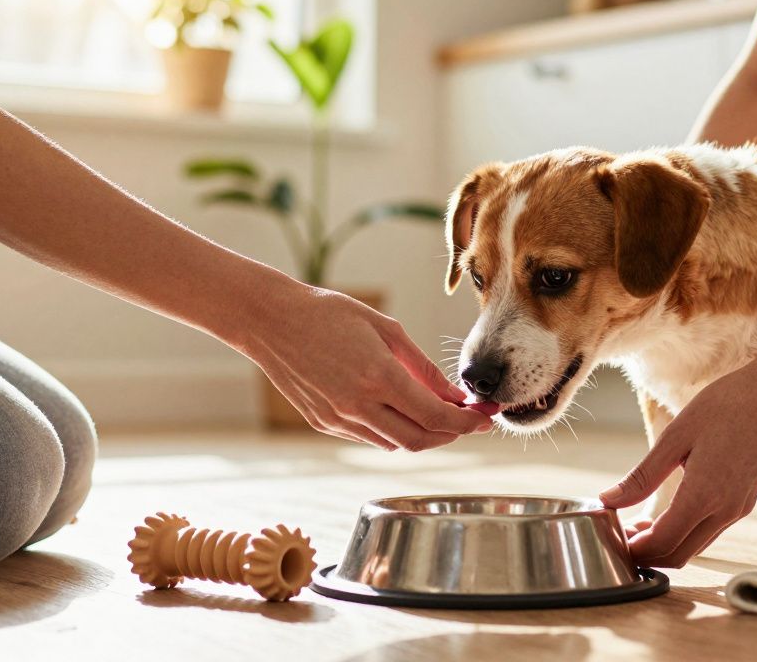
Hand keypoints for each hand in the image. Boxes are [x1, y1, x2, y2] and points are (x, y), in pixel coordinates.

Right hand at [236, 280, 492, 450]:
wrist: (269, 320)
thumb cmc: (328, 313)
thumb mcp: (384, 329)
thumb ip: (422, 366)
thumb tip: (453, 394)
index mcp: (379, 377)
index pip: (436, 416)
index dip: (468, 422)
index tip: (487, 418)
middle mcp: (359, 405)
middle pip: (420, 440)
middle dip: (451, 434)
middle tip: (469, 419)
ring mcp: (339, 418)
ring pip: (395, 444)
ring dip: (423, 434)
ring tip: (437, 412)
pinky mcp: (324, 423)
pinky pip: (370, 437)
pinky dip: (393, 430)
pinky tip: (400, 410)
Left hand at [599, 360, 756, 566]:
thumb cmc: (726, 406)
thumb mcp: (675, 437)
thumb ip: (642, 476)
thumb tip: (608, 501)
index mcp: (704, 496)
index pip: (662, 544)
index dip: (633, 549)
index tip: (610, 538)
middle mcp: (725, 512)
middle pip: (678, 555)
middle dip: (646, 554)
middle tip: (618, 535)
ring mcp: (739, 510)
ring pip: (695, 547)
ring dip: (665, 545)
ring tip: (636, 525)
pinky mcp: (745, 502)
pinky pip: (710, 531)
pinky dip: (684, 533)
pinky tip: (666, 514)